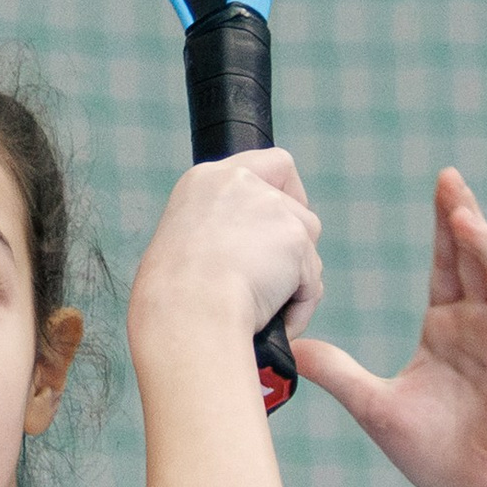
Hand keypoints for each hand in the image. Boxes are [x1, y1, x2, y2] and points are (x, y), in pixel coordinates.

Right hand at [128, 147, 322, 367]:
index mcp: (205, 181)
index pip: (269, 164)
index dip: (284, 192)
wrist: (187, 313)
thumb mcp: (186, 245)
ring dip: (295, 278)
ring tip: (264, 306)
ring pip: (307, 241)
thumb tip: (252, 251)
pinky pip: (311, 278)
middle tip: (272, 280)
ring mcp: (270, 206)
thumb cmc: (176, 299)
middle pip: (295, 208)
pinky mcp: (294, 237)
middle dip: (291, 245)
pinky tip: (275, 321)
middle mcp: (240, 183)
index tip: (281, 221)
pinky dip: (299, 304)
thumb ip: (221, 230)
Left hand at [295, 165, 486, 486]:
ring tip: (464, 217)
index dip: (443, 225)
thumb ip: (338, 372)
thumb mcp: (374, 406)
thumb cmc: (433, 455)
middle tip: (450, 179)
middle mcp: (483, 324)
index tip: (437, 186)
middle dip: (464, 216)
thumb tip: (294, 349)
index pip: (446, 263)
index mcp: (448, 326)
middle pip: (475, 256)